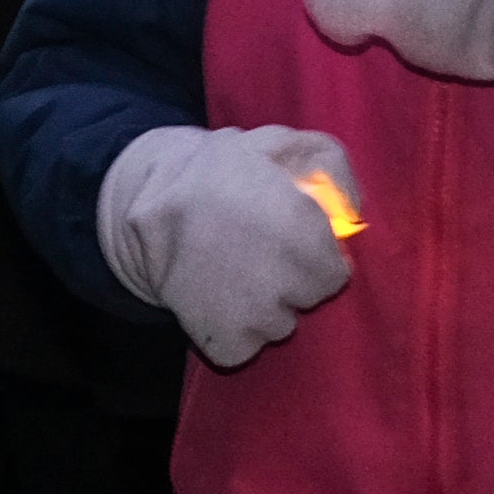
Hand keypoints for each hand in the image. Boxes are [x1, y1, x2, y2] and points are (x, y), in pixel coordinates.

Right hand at [100, 123, 363, 368]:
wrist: (138, 201)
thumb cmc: (214, 171)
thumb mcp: (275, 144)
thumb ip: (328, 165)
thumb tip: (355, 215)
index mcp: (302, 228)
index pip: (334, 273)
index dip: (310, 255)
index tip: (283, 240)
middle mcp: (285, 278)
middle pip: (307, 300)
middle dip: (288, 281)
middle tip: (252, 254)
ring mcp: (254, 316)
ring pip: (276, 326)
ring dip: (258, 308)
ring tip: (225, 273)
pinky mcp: (224, 342)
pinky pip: (242, 349)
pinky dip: (229, 334)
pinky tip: (209, 299)